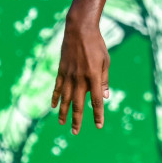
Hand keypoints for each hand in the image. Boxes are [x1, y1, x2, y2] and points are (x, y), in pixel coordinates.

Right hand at [51, 13, 109, 133]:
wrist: (79, 30)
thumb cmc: (97, 45)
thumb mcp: (106, 61)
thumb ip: (104, 80)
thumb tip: (104, 98)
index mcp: (94, 76)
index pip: (96, 101)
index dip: (97, 114)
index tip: (98, 125)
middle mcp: (80, 78)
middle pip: (78, 104)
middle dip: (77, 119)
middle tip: (75, 132)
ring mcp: (69, 75)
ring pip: (65, 98)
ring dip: (64, 112)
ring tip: (62, 124)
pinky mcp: (61, 70)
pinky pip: (58, 87)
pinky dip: (56, 98)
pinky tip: (54, 107)